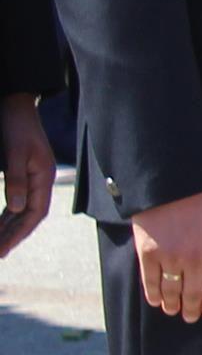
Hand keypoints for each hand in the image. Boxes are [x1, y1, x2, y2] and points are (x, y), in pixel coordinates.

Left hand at [0, 93, 53, 260]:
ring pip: (22, 210)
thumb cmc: (17, 126)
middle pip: (29, 216)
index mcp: (43, 176)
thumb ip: (16, 180)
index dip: (19, 233)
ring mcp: (33, 177)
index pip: (34, 213)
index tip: (3, 249)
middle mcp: (40, 180)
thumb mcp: (15, 153)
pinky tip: (1, 223)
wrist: (17, 105)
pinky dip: (8, 215)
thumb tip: (15, 208)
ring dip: (10, 228)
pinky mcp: (23, 173)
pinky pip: (17, 201)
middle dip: (14, 236)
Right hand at [129, 190, 201, 321]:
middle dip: (192, 309)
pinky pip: (151, 282)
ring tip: (174, 311)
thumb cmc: (199, 201)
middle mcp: (195, 259)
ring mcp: (170, 258)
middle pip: (194, 293)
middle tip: (191, 317)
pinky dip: (154, 295)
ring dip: (173, 305)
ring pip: (172, 291)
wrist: (170, 187)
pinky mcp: (148, 255)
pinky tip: (156, 301)